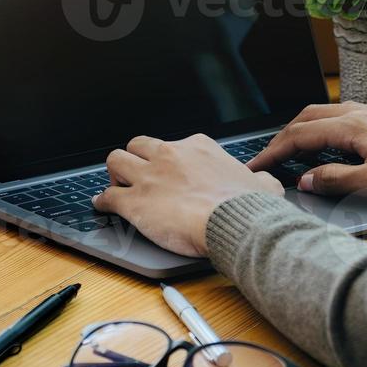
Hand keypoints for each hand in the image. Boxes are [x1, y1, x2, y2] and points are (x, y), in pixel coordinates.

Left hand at [92, 135, 283, 256]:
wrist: (234, 222)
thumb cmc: (248, 205)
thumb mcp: (261, 183)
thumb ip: (258, 179)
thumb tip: (263, 182)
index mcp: (197, 147)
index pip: (172, 144)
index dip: (167, 159)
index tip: (169, 171)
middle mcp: (170, 155)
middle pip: (138, 145)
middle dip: (135, 158)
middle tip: (136, 173)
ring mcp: (149, 177)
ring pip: (116, 161)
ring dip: (115, 174)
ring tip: (117, 185)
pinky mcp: (135, 202)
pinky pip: (108, 196)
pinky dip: (103, 201)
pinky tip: (103, 206)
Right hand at [246, 102, 366, 208]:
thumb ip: (339, 180)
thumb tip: (305, 180)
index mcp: (358, 124)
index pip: (302, 133)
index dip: (274, 150)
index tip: (255, 166)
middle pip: (312, 117)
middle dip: (285, 135)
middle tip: (267, 157)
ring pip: (332, 116)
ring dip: (308, 130)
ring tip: (293, 152)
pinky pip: (351, 121)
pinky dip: (330, 132)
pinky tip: (335, 148)